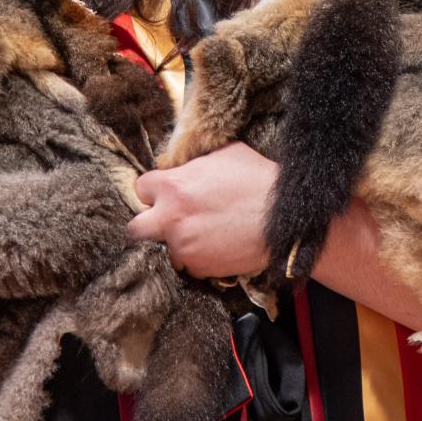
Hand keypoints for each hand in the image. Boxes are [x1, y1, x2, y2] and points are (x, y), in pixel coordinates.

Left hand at [126, 141, 276, 278]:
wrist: (285, 218)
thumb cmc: (258, 179)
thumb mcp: (225, 153)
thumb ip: (195, 161)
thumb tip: (186, 163)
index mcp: (173, 187)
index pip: (141, 188)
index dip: (155, 190)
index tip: (166, 194)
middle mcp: (171, 219)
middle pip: (136, 228)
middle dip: (149, 223)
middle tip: (168, 220)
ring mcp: (184, 247)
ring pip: (165, 248)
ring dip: (178, 242)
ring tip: (202, 233)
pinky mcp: (200, 267)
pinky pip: (189, 264)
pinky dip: (199, 257)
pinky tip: (217, 245)